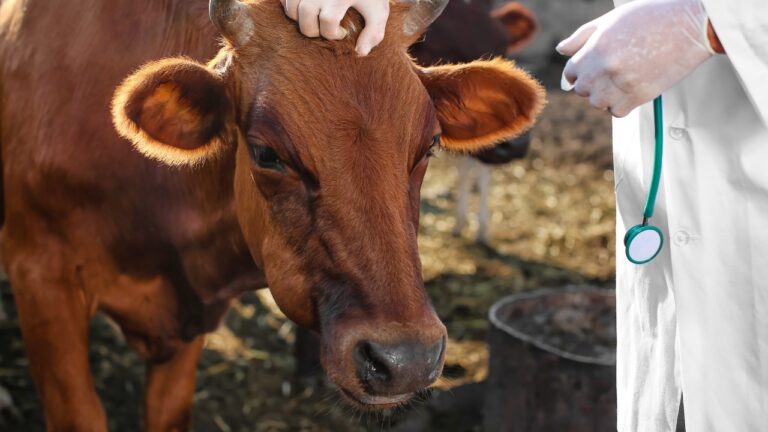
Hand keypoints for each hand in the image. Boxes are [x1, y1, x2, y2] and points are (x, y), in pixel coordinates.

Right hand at [281, 0, 389, 55]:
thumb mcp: (379, 12)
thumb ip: (374, 34)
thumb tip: (360, 53)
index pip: (328, 21)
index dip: (333, 33)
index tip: (341, 32)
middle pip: (305, 15)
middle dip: (314, 30)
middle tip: (325, 28)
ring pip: (291, 8)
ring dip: (300, 19)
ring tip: (315, 18)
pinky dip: (290, 7)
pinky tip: (307, 9)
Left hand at [557, 0, 713, 116]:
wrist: (690, 25)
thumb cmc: (652, 17)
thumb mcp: (611, 19)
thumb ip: (583, 36)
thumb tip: (561, 50)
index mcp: (597, 46)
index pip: (571, 71)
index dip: (577, 72)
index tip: (587, 71)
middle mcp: (606, 66)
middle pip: (582, 89)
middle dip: (590, 84)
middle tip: (607, 75)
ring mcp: (622, 82)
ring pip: (597, 102)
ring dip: (603, 96)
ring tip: (618, 83)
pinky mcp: (640, 95)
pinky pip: (616, 112)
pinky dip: (619, 106)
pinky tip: (629, 92)